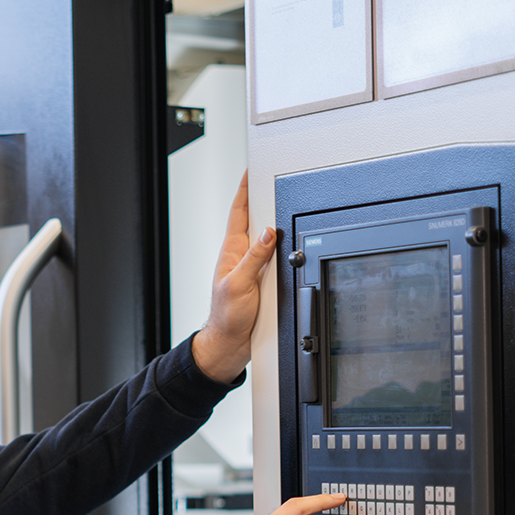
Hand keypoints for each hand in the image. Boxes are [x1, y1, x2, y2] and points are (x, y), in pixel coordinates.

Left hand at [191, 171, 278, 383]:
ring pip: (267, 240)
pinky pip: (275, 259)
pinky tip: (288, 245)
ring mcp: (252, 269)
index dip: (245, 190)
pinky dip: (283, 249)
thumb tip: (267, 233)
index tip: (252, 170)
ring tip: (283, 205)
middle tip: (272, 178)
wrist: (230, 344)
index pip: (239, 213)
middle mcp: (241, 257)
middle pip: (255, 221)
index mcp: (232, 252)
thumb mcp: (240, 284)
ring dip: (275, 225)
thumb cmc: (226, 317)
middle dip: (263, 199)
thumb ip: (254, 259)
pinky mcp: (262, 282)